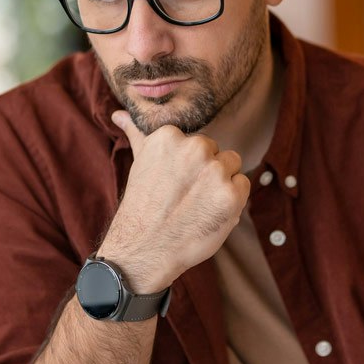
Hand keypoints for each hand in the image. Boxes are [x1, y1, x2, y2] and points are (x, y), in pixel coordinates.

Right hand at [98, 111, 250, 292]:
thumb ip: (137, 133)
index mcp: (171, 136)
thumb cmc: (143, 207)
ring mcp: (215, 171)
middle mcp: (195, 147)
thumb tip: (120, 113)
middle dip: (207, 173)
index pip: (198, 142)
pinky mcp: (231, 194)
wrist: (144, 250)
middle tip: (186, 197)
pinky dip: (233, 200)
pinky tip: (210, 213)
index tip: (175, 183)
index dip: (190, 166)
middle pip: (217, 152)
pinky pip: (243, 185)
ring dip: (222, 183)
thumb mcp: (139, 162)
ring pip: (232, 166)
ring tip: (198, 205)